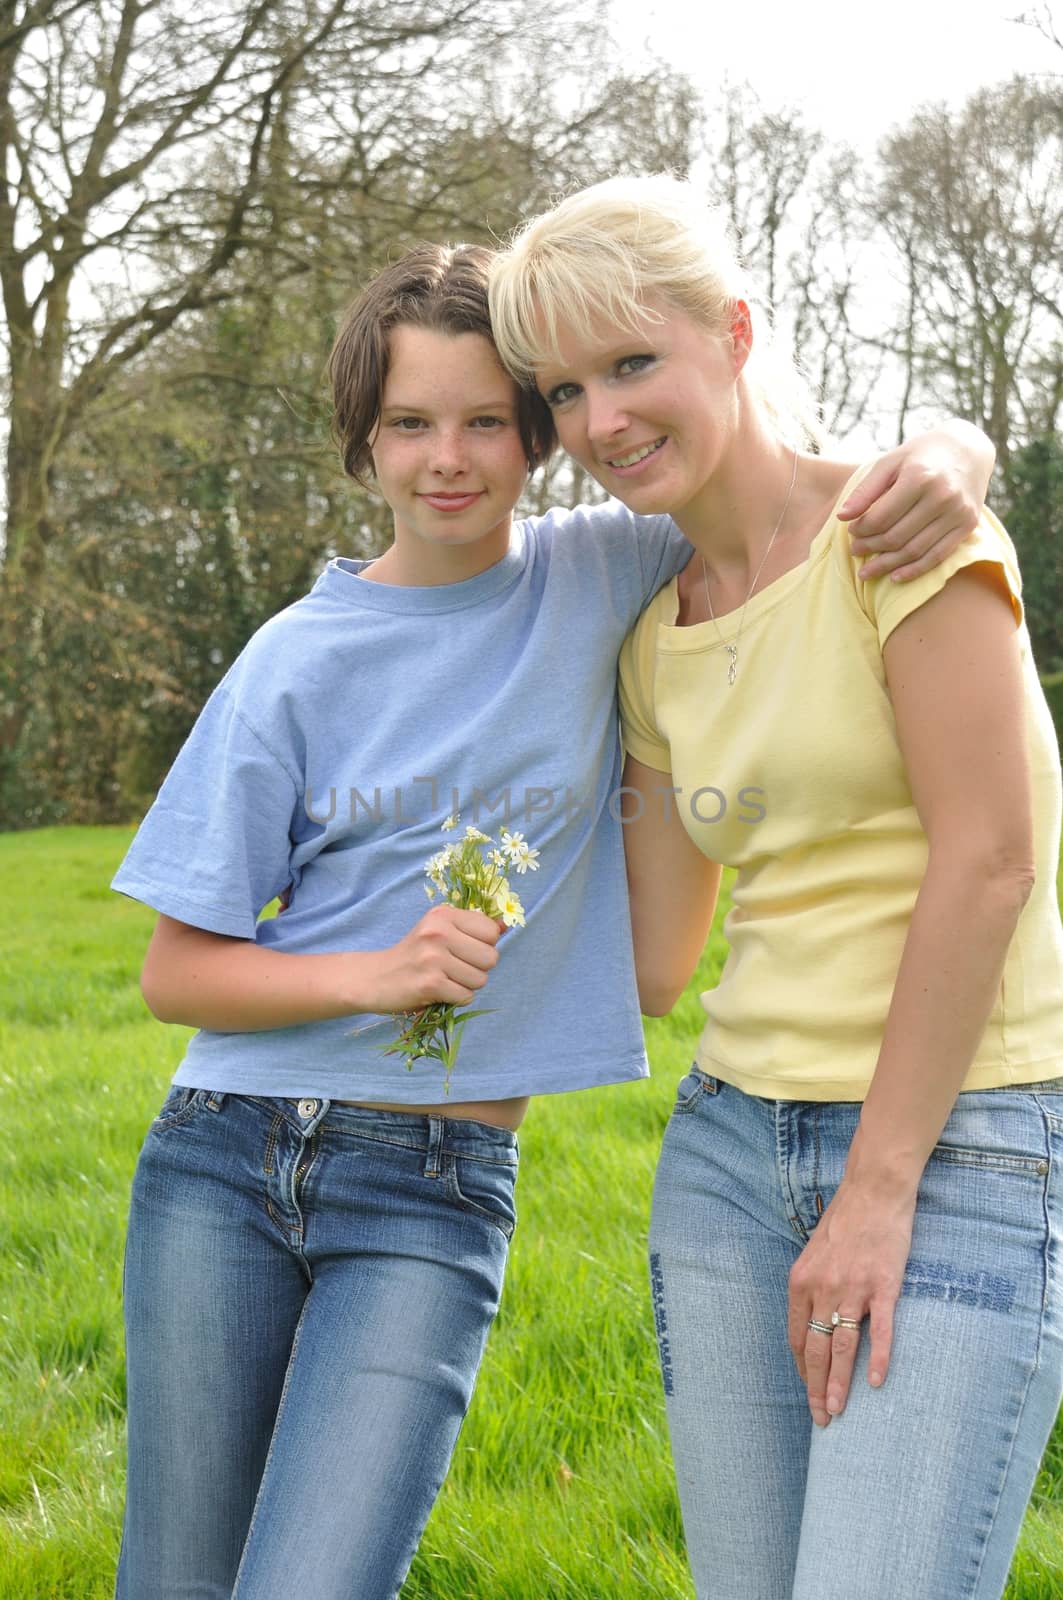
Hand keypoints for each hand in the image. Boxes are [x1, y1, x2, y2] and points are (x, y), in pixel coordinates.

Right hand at [367, 904, 501, 1014]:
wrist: (375, 978)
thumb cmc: (414, 954)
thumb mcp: (439, 930)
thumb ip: (472, 927)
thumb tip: (506, 925)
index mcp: (444, 914)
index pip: (491, 931)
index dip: (485, 945)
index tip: (465, 949)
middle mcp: (439, 932)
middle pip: (491, 957)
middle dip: (479, 968)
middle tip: (455, 968)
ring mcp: (434, 958)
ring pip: (481, 979)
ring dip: (467, 985)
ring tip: (446, 979)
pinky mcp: (430, 984)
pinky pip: (466, 996)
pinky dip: (456, 998)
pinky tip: (439, 991)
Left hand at [787, 1180, 914, 1426]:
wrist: (874, 1190)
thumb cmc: (845, 1220)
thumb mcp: (814, 1252)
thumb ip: (812, 1286)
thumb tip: (813, 1320)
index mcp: (801, 1281)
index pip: (795, 1337)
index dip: (801, 1369)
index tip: (808, 1390)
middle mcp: (821, 1288)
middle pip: (814, 1349)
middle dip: (815, 1388)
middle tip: (821, 1418)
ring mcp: (852, 1289)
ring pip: (841, 1346)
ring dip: (838, 1383)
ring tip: (838, 1412)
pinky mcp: (883, 1286)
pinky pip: (880, 1330)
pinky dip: (877, 1358)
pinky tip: (874, 1383)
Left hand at [838, 424, 994, 581]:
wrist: (968, 449)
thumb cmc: (921, 455)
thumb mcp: (890, 462)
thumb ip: (865, 490)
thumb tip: (841, 516)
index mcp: (919, 476)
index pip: (881, 517)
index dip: (861, 529)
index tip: (851, 532)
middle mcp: (942, 495)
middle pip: (896, 536)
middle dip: (870, 548)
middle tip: (855, 551)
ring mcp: (958, 512)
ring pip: (915, 550)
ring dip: (887, 565)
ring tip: (867, 570)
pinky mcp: (968, 525)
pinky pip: (938, 556)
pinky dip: (915, 570)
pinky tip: (895, 577)